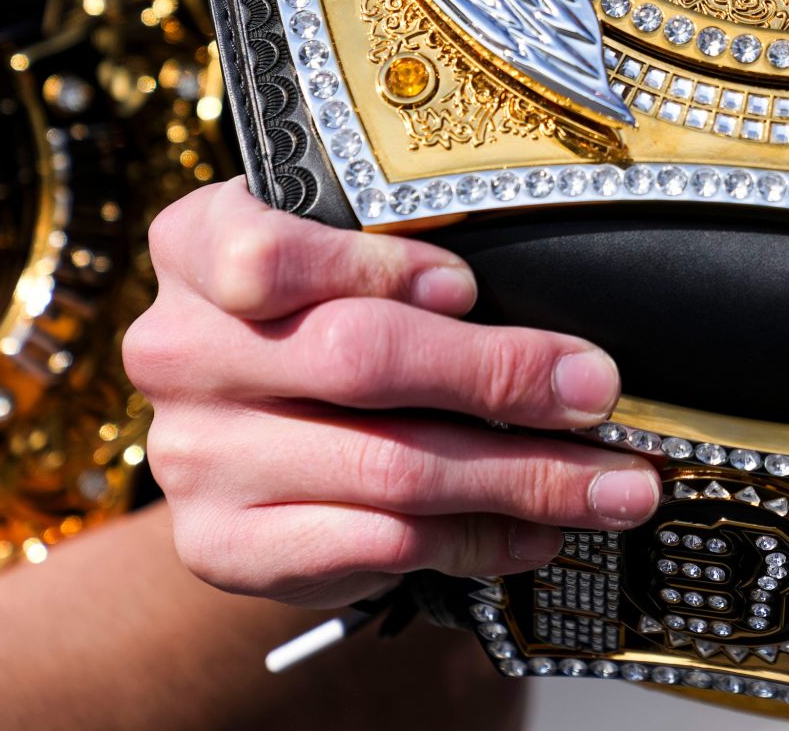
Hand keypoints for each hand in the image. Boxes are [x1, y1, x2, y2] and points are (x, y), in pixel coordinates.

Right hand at [125, 179, 658, 610]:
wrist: (246, 429)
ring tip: (612, 485)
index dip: (375, 269)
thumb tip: (566, 333)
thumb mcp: (341, 252)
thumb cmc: (320, 311)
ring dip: (522, 478)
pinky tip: (537, 532)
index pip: (267, 254)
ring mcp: (192, 455)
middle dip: (500, 376)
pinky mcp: (222, 545)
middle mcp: (177, 348)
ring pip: (388, 467)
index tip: (467, 288)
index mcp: (198, 243)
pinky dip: (476, 540)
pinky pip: (375, 545)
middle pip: (355, 361)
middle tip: (598, 392)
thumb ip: (411, 254)